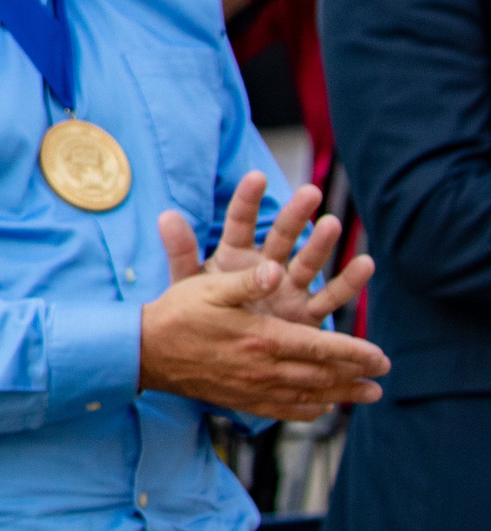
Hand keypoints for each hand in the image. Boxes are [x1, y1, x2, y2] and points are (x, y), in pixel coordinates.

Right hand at [138, 259, 387, 420]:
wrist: (145, 352)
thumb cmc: (178, 313)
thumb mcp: (210, 287)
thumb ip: (248, 281)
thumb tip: (278, 269)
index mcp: (262, 338)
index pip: (320, 349)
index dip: (354, 353)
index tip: (381, 357)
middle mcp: (263, 369)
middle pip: (322, 376)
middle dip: (356, 376)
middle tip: (382, 377)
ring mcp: (252, 389)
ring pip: (308, 396)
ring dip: (341, 395)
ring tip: (367, 395)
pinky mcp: (240, 400)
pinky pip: (283, 410)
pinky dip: (308, 410)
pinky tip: (321, 408)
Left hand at [160, 170, 373, 328]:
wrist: (222, 353)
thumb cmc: (204, 313)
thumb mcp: (190, 285)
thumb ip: (182, 252)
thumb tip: (165, 215)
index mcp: (234, 256)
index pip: (240, 222)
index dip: (247, 200)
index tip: (257, 176)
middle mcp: (266, 266)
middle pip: (281, 236)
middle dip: (295, 216)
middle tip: (310, 192)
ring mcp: (289, 287)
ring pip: (308, 261)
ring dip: (322, 244)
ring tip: (334, 223)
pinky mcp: (306, 313)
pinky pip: (329, 296)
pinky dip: (348, 282)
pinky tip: (366, 264)